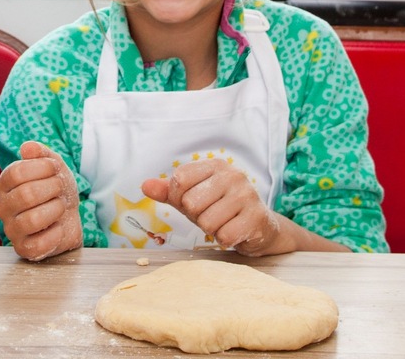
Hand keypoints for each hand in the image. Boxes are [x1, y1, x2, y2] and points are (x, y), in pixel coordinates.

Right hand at [0, 141, 82, 260]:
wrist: (69, 216)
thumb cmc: (56, 189)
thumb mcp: (52, 166)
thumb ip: (41, 153)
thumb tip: (27, 147)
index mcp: (5, 184)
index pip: (16, 172)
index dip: (42, 167)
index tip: (55, 168)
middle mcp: (4, 207)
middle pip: (26, 195)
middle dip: (52, 188)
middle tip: (60, 187)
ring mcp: (12, 229)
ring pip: (32, 220)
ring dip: (55, 209)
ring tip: (60, 206)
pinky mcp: (24, 249)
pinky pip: (38, 244)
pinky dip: (55, 234)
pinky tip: (58, 227)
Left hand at [141, 157, 282, 255]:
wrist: (259, 227)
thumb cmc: (220, 208)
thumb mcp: (191, 197)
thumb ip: (167, 191)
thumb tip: (145, 186)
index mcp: (214, 165)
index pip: (179, 179)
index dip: (179, 198)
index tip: (192, 202)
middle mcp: (232, 174)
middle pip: (191, 203)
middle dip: (197, 216)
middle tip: (212, 215)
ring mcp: (247, 194)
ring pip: (207, 222)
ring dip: (211, 229)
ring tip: (223, 223)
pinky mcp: (257, 216)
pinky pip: (224, 235)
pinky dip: (225, 239)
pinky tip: (235, 231)